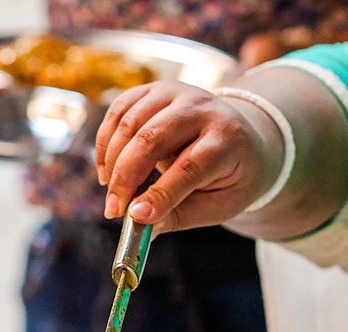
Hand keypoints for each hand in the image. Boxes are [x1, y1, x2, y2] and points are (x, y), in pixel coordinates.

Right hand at [94, 80, 271, 233]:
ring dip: (112, 163)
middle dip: (126, 178)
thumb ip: (181, 215)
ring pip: (130, 123)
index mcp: (228, 139)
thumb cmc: (230, 177)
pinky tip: (107, 170)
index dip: (160, 192)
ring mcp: (176, 93)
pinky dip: (106, 143)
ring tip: (112, 195)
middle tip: (114, 210)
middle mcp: (203, 107)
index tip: (134, 216)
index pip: (191, 165)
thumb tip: (141, 225)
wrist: (242, 137)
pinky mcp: (154, 89)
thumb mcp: (218, 205)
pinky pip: (118, 111)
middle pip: (153, 138)